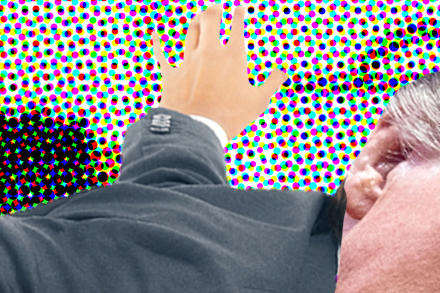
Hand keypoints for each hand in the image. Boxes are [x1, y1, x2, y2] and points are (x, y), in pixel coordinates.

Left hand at [156, 2, 287, 138]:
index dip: (240, 13)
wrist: (195, 133)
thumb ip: (271, 83)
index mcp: (232, 57)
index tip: (241, 9)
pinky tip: (155, 34)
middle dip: (213, 11)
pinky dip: (159, 43)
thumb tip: (283, 73)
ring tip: (199, 19)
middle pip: (210, 19)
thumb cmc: (229, 118)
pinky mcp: (171, 74)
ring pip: (190, 31)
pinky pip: (162, 54)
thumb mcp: (257, 102)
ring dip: (196, 23)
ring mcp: (188, 62)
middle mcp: (209, 53)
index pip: (238, 25)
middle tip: (215, 10)